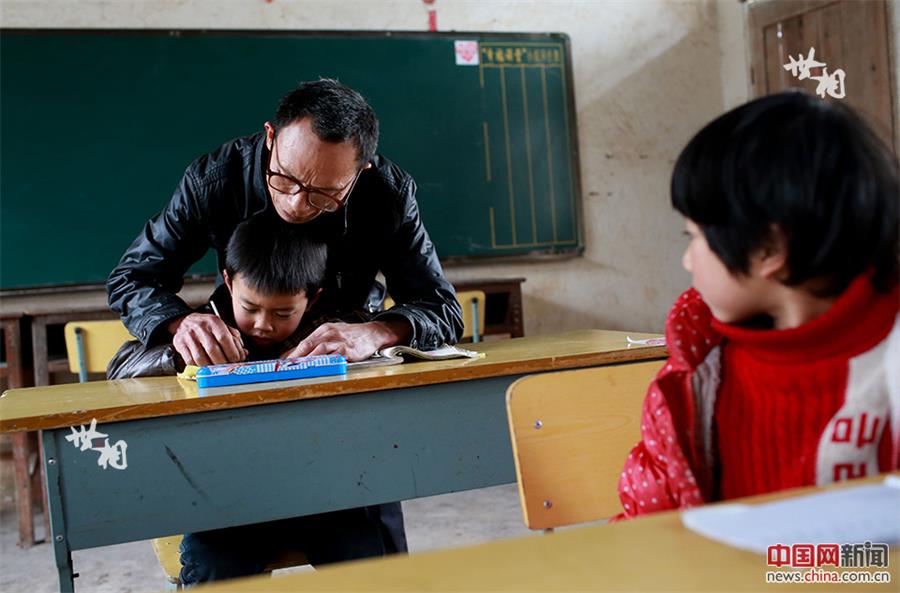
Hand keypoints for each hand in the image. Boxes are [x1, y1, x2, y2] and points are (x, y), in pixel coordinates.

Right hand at [166, 313, 246, 365]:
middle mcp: (200, 328)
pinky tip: (206, 366)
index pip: (224, 338)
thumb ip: (234, 338)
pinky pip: (190, 361)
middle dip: (223, 362)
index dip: (232, 352)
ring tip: (217, 368)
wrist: (185, 321)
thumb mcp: (222, 326)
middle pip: (213, 350)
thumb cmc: (207, 326)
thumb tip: (244, 353)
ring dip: (211, 367)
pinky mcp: (180, 344)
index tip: (237, 359)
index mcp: (213, 322)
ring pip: (201, 357)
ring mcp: (189, 336)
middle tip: (228, 366)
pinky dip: (199, 367)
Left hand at [283, 320, 411, 361]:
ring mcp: (339, 342)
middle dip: (296, 357)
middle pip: (308, 345)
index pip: (304, 342)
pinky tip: (319, 368)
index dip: (292, 353)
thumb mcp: (332, 334)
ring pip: (319, 350)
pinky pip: (335, 357)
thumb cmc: (351, 335)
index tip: (282, 363)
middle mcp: (329, 334)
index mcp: (323, 330)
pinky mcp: (348, 350)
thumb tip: (297, 355)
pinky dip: (325, 363)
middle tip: (286, 367)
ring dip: (307, 360)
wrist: (372, 333)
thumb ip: (315, 344)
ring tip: (298, 369)